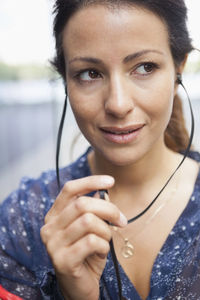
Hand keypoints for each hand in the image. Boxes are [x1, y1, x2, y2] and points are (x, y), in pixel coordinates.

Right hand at [40, 175, 126, 299]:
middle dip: (109, 210)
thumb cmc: (87, 253)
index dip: (91, 181)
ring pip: (89, 222)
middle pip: (83, 204)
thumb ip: (93, 210)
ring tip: (107, 241)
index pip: (70, 189)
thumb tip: (103, 192)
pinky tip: (102, 253)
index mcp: (55, 215)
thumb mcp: (91, 228)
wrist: (80, 287)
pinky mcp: (62, 260)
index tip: (111, 181)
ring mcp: (53, 244)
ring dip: (106, 231)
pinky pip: (92, 242)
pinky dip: (104, 246)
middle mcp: (49, 227)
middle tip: (122, 220)